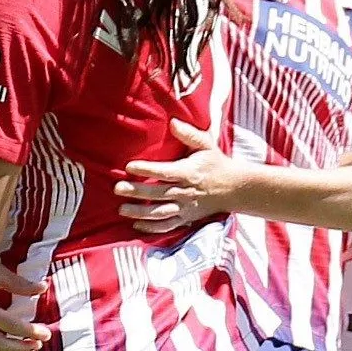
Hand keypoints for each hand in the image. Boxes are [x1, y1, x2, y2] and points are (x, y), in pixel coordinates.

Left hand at [114, 115, 239, 234]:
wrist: (234, 188)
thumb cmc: (216, 163)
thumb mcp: (206, 144)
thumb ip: (189, 134)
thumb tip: (172, 122)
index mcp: (189, 172)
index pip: (165, 172)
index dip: (147, 169)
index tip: (129, 166)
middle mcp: (185, 192)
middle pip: (158, 193)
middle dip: (137, 192)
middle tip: (117, 188)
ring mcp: (185, 207)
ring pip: (160, 213)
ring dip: (141, 212)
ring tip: (122, 209)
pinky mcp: (186, 218)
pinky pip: (168, 226)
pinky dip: (153, 228)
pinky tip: (137, 225)